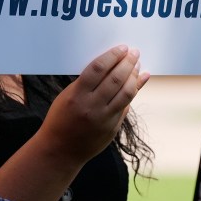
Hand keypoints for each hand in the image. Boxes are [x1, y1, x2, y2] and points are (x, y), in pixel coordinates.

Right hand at [39, 45, 148, 164]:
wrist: (60, 152)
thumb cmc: (61, 119)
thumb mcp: (67, 96)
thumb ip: (87, 82)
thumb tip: (110, 64)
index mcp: (77, 95)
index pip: (98, 69)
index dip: (112, 56)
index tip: (122, 48)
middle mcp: (91, 107)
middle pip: (115, 79)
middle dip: (128, 63)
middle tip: (134, 52)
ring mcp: (104, 119)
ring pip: (126, 92)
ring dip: (134, 76)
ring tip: (137, 65)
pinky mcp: (112, 128)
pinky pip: (126, 105)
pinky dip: (134, 91)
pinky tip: (140, 81)